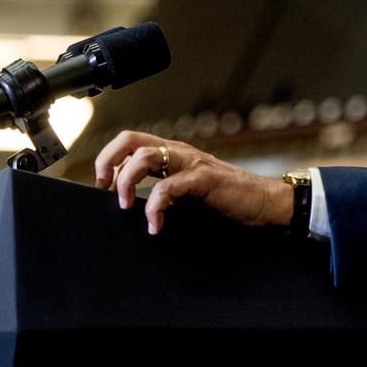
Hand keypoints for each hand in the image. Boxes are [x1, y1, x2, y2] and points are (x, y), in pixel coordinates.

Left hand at [93, 130, 292, 234]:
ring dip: (128, 182)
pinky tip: (155, 226)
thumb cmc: (226, 198)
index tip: (103, 185)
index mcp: (172, 152)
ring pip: (146, 157)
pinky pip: (169, 187)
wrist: (263, 201)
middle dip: (108, 162)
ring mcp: (191, 162)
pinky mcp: (204, 178)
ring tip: (128, 207)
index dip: (109, 159)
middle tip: (106, 190)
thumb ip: (165, 190)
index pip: (130, 141)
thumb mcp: (187, 192)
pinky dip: (154, 208)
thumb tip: (135, 202)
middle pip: (130, 140)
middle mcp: (179, 151)